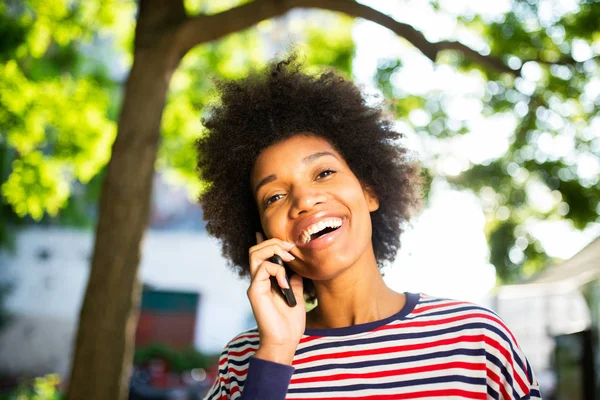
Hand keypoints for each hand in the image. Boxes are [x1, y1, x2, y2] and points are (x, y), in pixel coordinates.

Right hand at [247, 232, 305, 364]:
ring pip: (255, 254)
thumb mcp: (297, 296)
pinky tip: (285, 284)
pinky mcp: (254, 291)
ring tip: (289, 259)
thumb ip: (294, 281)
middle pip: (256, 249)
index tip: (274, 235)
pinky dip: (277, 271)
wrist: (284, 341)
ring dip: (274, 250)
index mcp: (267, 280)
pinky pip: (262, 268)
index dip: (265, 241)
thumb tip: (297, 268)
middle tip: (291, 249)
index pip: (261, 255)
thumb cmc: (290, 323)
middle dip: (274, 242)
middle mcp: (258, 280)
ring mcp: (255, 285)